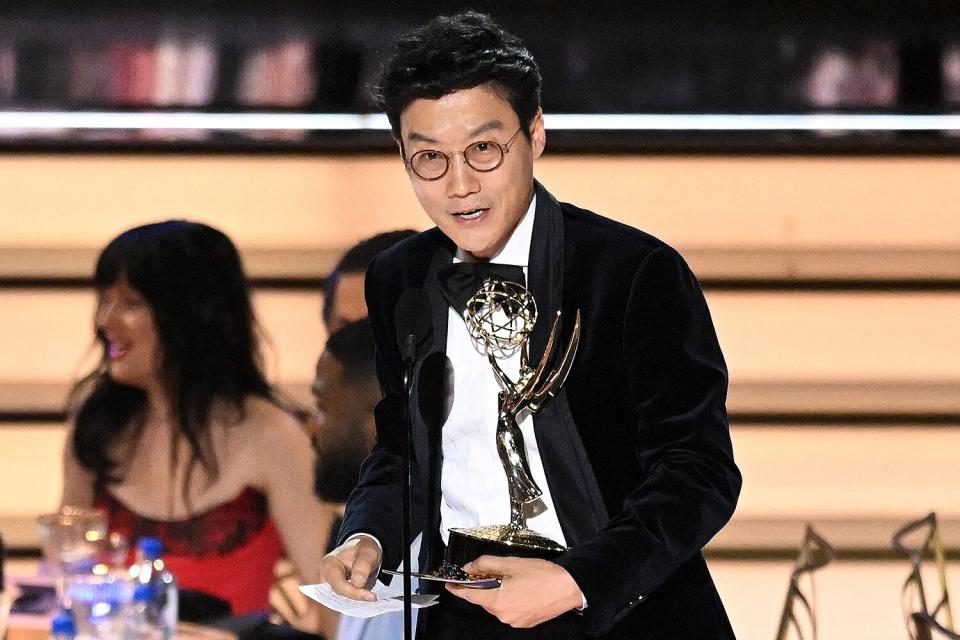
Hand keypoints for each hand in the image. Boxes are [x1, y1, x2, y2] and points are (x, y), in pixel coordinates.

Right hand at [318, 535, 382, 601]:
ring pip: (341, 600)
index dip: (354, 592)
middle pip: (339, 595)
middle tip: (373, 598)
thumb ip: (363, 565)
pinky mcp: (336, 592)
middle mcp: (325, 578)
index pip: (339, 585)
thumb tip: (357, 583)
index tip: (372, 596)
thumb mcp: (367, 552)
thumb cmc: (363, 551)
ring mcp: (329, 586)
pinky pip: (344, 601)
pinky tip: (366, 599)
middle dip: (356, 598)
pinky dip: (356, 601)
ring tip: (371, 598)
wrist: (362, 553)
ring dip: (356, 602)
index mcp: (329, 565)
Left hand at [446, 556, 582, 627]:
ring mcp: (515, 622)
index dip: (458, 590)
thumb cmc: (539, 573)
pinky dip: (509, 601)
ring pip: (498, 606)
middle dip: (483, 588)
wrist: (568, 587)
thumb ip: (486, 564)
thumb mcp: (510, 563)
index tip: (449, 585)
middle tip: (487, 573)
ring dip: (498, 594)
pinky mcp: (526, 623)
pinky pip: (510, 611)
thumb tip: (469, 567)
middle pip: (485, 601)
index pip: (470, 596)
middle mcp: (503, 616)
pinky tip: (519, 590)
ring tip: (509, 580)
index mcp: (497, 601)